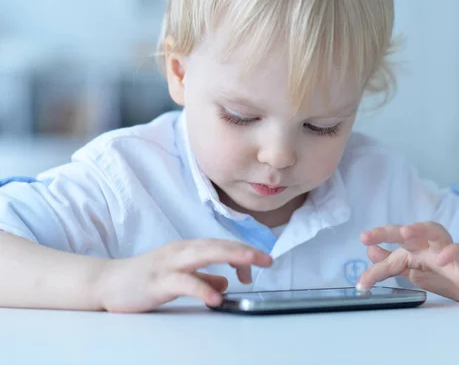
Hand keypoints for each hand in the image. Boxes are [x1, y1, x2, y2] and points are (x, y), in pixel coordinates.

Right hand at [95, 239, 272, 312]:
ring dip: (230, 257)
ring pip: (204, 255)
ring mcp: (169, 264)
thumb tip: (225, 281)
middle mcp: (181, 251)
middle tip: (267, 259)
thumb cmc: (144, 278)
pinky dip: (201, 288)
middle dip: (244, 251)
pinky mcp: (157, 281)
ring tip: (251, 264)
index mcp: (188, 249)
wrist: (107, 283)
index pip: (222, 246)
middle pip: (218, 246)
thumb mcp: (179, 276)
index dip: (243, 254)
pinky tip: (216, 297)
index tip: (258, 266)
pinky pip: (183, 282)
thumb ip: (203, 277)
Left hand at [356, 222, 458, 302]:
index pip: (392, 256)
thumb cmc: (447, 275)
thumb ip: (394, 264)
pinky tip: (443, 259)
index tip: (361, 283)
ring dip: (419, 229)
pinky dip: (451, 252)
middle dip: (387, 232)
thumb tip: (370, 252)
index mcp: (416, 252)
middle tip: (367, 236)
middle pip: (408, 233)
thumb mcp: (416, 272)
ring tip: (405, 232)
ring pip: (434, 232)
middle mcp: (429, 247)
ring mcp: (448, 250)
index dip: (376, 268)